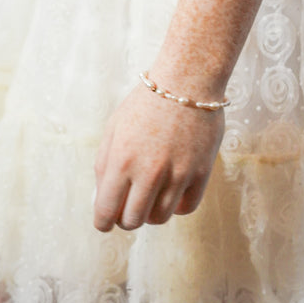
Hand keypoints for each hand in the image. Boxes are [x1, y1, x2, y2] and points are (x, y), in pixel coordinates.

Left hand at [92, 81, 225, 231]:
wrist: (187, 79)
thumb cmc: (146, 103)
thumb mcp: (114, 128)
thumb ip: (104, 166)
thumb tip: (102, 199)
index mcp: (122, 160)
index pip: (106, 211)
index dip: (102, 222)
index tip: (105, 221)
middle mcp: (149, 171)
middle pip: (133, 221)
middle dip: (125, 218)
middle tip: (128, 207)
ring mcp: (178, 173)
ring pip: (159, 218)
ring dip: (151, 213)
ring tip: (151, 196)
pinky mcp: (201, 172)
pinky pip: (186, 208)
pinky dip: (176, 206)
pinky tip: (172, 191)